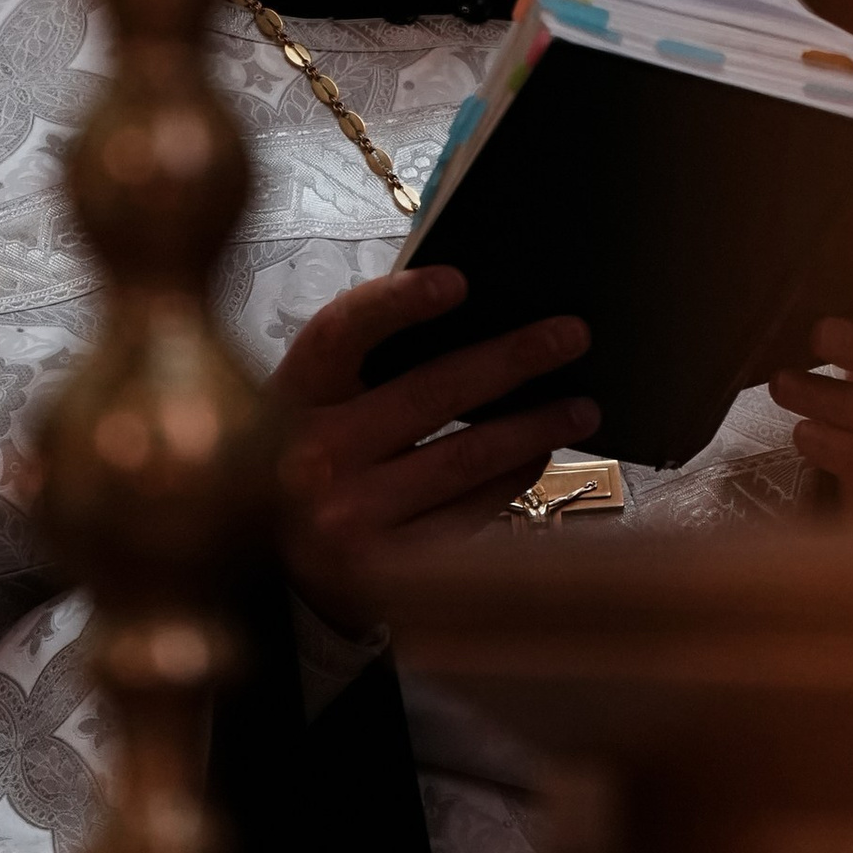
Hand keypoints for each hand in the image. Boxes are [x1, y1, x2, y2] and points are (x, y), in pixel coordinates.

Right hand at [271, 264, 596, 600]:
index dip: (397, 303)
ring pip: (465, 457)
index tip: (459, 282)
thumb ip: (369, 367)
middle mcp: (312, 458)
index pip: (340, 333)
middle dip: (512, 359)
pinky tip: (538, 456)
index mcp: (290, 398)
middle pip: (429, 393)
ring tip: (581, 406)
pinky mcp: (387, 570)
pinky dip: (512, 478)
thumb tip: (480, 321)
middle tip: (572, 335)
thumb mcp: (311, 408)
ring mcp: (349, 519)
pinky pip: (470, 512)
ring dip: (534, 426)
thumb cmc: (306, 462)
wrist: (271, 570)